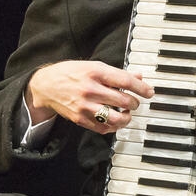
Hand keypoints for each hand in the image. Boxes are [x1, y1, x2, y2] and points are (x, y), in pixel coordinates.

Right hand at [25, 60, 154, 134]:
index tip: (149, 92)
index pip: (125, 81)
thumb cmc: (72, 73)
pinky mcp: (80, 119)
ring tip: (126, 113)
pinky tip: (115, 120)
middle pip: (124, 101)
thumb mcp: (93, 66)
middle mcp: (90, 90)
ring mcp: (85, 106)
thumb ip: (116, 73)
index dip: (142, 88)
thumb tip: (138, 77)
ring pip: (116, 118)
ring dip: (126, 118)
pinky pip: (104, 128)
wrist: (46, 86)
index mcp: (95, 72)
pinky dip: (114, 126)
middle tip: (134, 102)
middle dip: (134, 103)